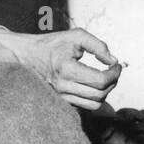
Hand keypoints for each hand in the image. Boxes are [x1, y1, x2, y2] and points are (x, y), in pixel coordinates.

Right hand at [0, 27, 122, 110]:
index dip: (114, 74)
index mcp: (66, 69)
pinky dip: (93, 97)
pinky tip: (92, 84)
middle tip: (114, 71)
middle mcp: (62, 87)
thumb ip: (98, 46)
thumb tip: (113, 60)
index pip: (100, 80)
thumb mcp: (76, 36)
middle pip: (99, 95)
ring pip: (93, 105)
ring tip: (105, 78)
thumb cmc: (51, 45)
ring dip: (105, 92)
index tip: (117, 65)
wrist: (26, 56)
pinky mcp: (60, 102)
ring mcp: (60, 97)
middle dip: (113, 83)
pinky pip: (84, 106)